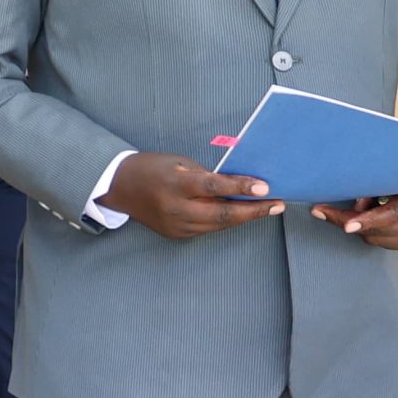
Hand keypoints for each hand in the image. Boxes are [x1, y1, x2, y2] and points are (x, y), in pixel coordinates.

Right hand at [104, 152, 284, 239]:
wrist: (120, 188)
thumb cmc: (152, 168)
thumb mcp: (179, 163)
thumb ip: (207, 175)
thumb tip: (238, 185)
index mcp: (174, 184)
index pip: (213, 187)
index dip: (240, 187)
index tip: (264, 187)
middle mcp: (174, 209)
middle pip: (221, 214)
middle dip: (252, 211)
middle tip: (277, 205)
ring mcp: (175, 226)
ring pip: (217, 225)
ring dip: (243, 217)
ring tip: (266, 209)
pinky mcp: (176, 234)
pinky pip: (207, 229)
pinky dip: (225, 221)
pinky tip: (240, 214)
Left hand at [311, 188, 397, 250]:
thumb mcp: (395, 175)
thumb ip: (374, 189)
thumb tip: (357, 207)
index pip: (389, 216)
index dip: (365, 220)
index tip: (346, 225)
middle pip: (377, 231)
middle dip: (351, 222)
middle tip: (333, 209)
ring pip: (376, 239)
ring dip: (362, 227)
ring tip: (365, 208)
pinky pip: (383, 243)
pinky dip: (373, 232)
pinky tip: (375, 218)